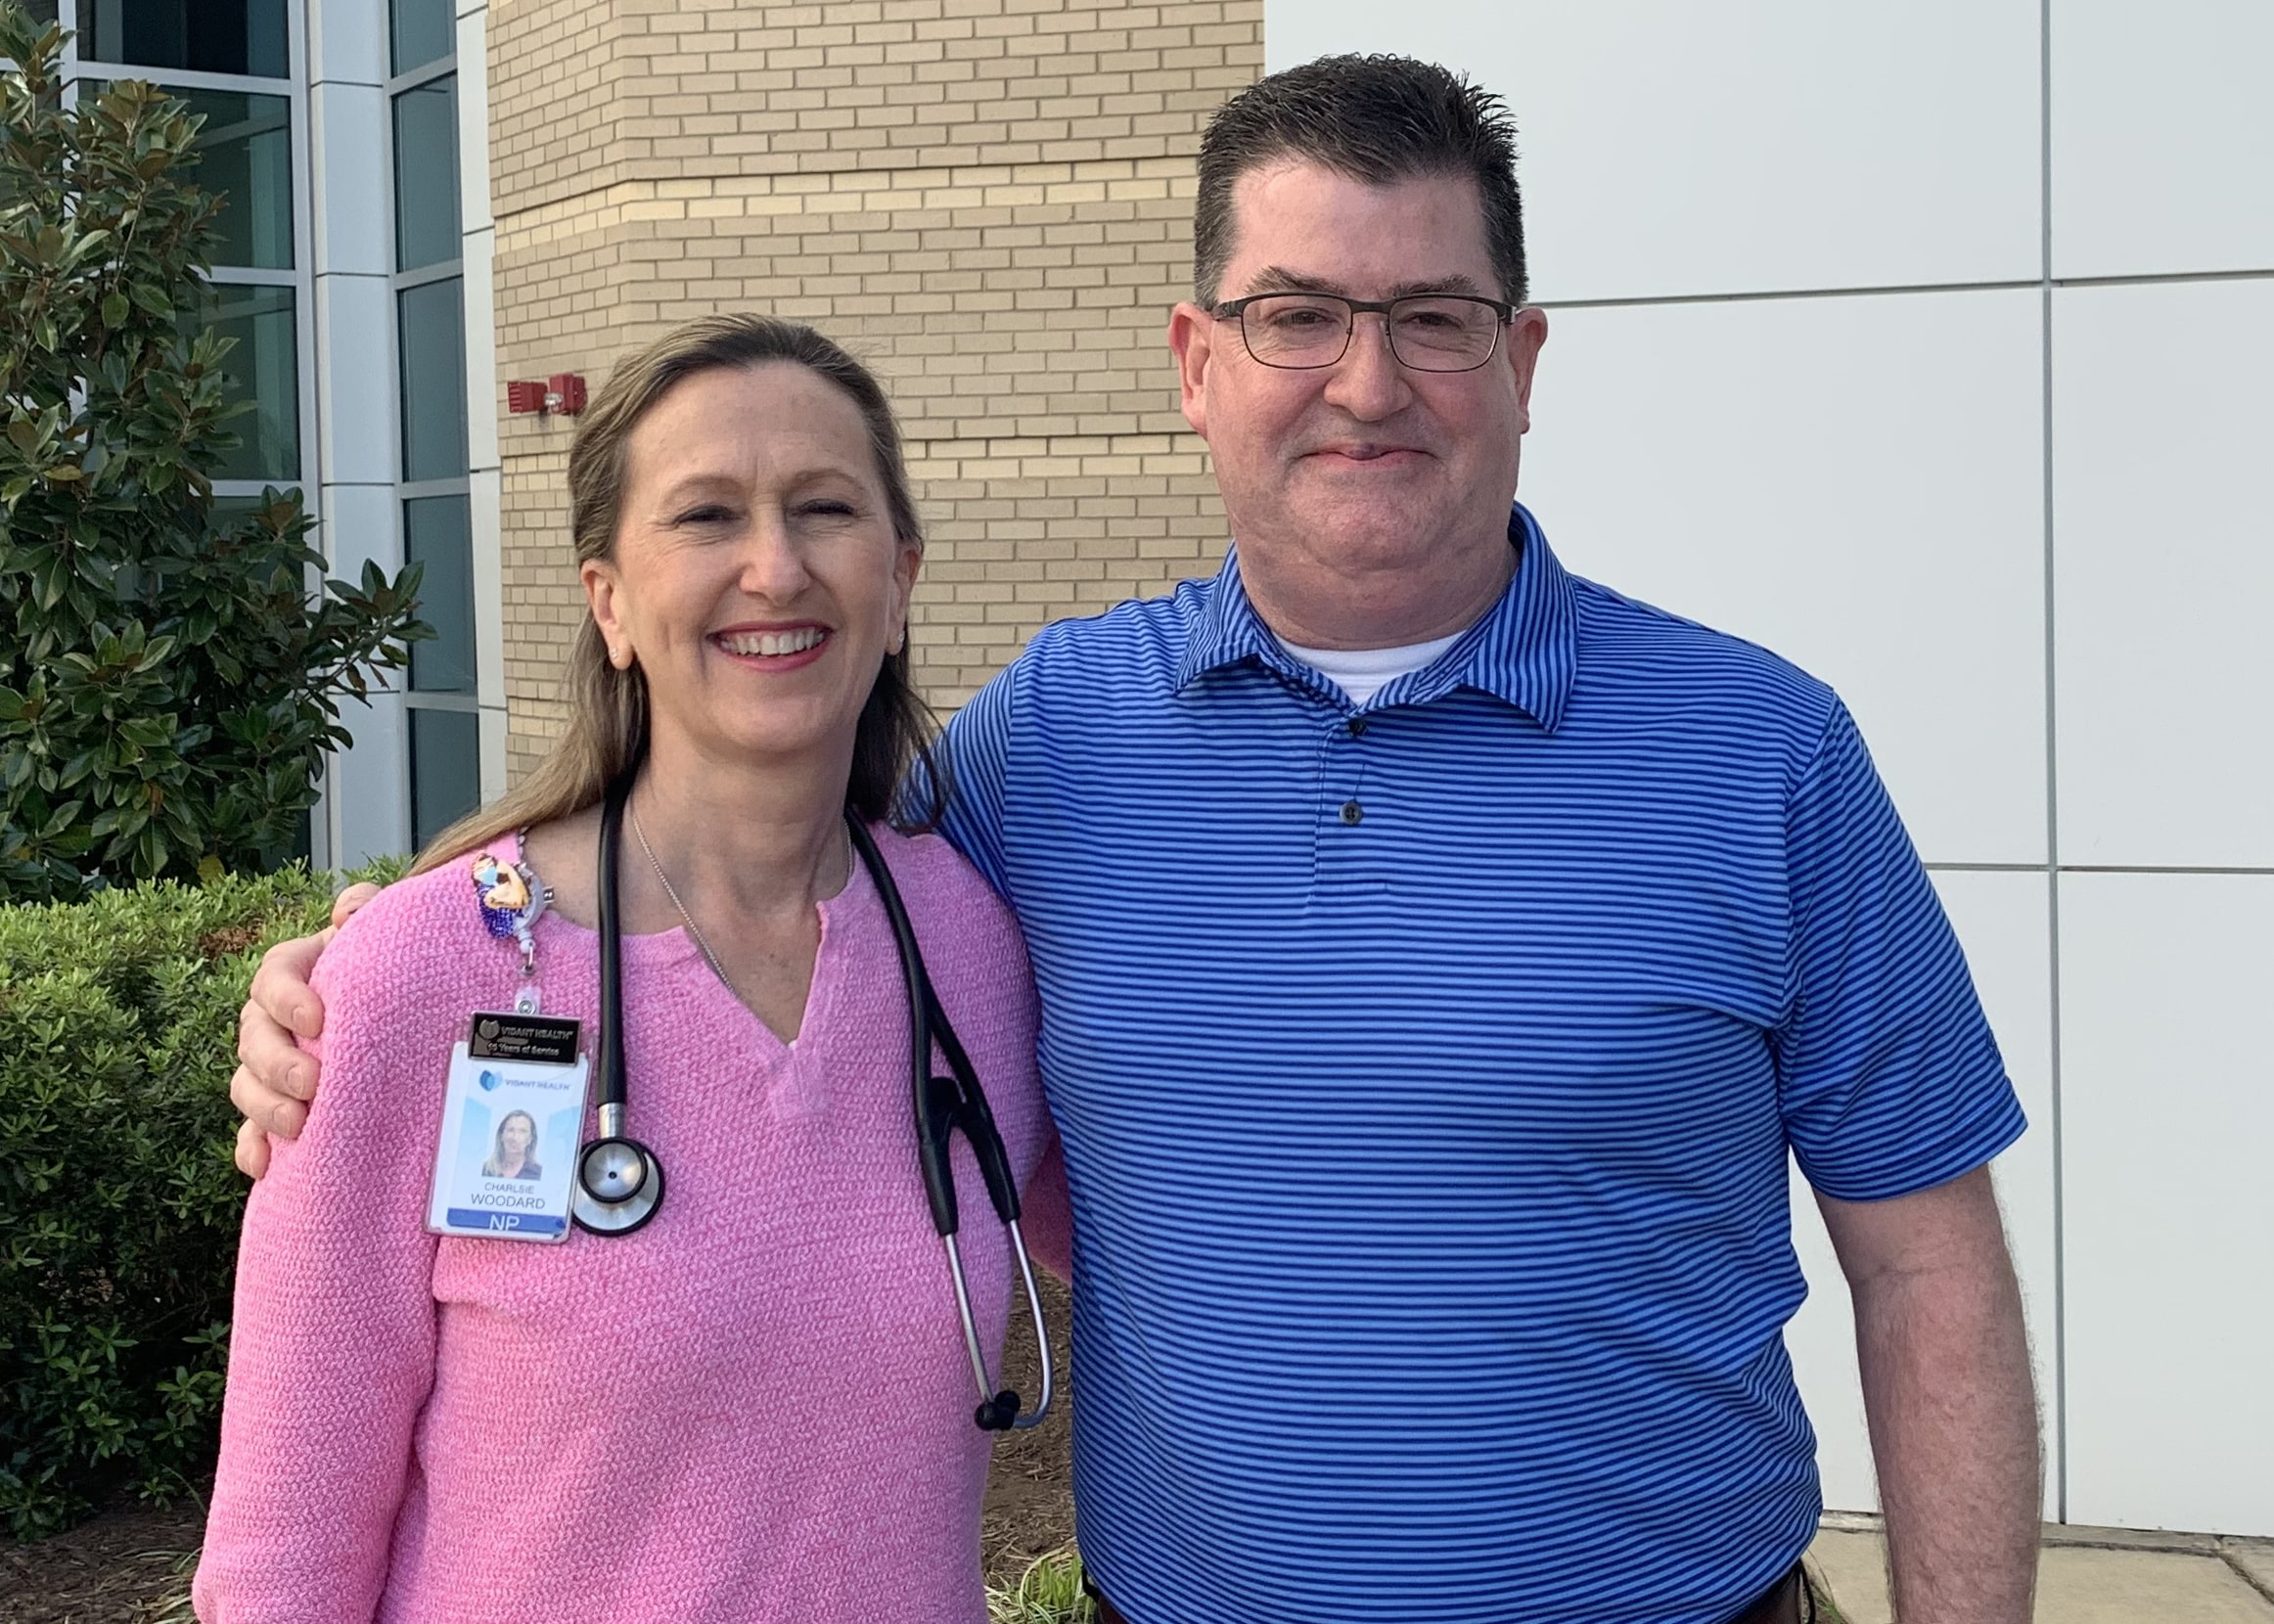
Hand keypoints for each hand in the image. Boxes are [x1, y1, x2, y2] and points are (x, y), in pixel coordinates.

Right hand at [230, 882, 382, 1177]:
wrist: (406, 1009)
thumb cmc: (389, 970)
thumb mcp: (385, 936)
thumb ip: (369, 913)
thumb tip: (350, 908)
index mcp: (295, 972)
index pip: (272, 976)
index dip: (287, 997)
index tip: (316, 1018)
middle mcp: (274, 1020)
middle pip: (253, 1038)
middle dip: (276, 1063)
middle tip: (311, 1082)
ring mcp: (272, 1068)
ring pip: (246, 1085)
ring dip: (263, 1108)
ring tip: (296, 1125)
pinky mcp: (280, 1109)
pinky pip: (252, 1133)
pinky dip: (254, 1148)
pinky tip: (265, 1166)